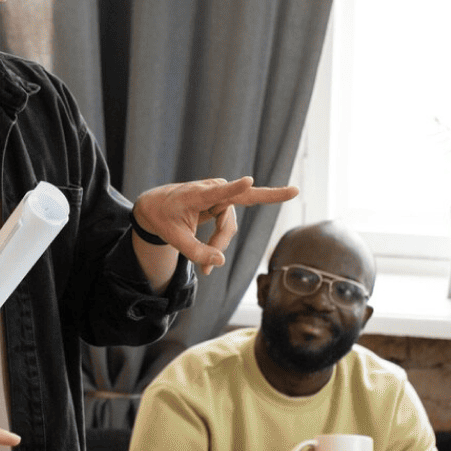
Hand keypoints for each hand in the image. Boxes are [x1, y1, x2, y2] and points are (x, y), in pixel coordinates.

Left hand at [133, 176, 299, 274]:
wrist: (156, 205)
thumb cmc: (163, 218)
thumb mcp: (174, 239)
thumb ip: (195, 252)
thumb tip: (220, 262)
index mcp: (196, 194)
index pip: (219, 191)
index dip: (234, 188)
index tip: (249, 181)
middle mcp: (212, 190)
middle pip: (242, 200)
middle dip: (270, 196)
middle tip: (295, 191)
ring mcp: (219, 196)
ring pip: (230, 226)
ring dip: (218, 246)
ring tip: (203, 269)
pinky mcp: (222, 204)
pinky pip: (227, 227)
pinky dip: (219, 244)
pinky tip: (207, 265)